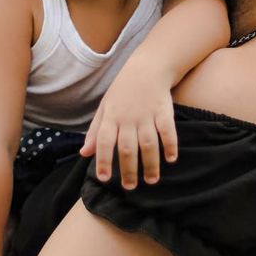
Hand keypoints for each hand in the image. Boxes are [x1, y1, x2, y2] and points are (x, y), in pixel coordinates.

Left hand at [80, 62, 177, 188]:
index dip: (103, 160)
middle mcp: (128, 118)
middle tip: (130, 187)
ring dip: (150, 164)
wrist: (147, 67)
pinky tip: (171, 159)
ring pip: (148, 144)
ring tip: (151, 180)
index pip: (104, 142)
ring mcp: (147, 114)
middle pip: (127, 148)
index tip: (104, 179)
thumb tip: (84, 154)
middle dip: (128, 170)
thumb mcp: (104, 108)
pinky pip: (168, 130)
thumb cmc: (122, 91)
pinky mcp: (164, 110)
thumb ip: (95, 132)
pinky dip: (170, 145)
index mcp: (111, 117)